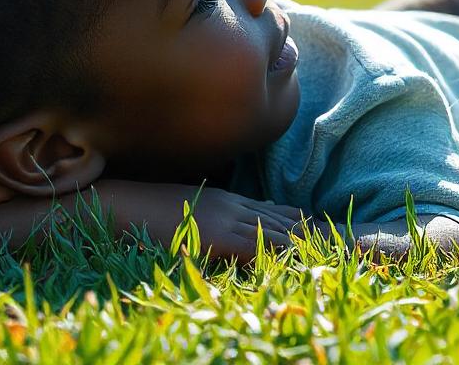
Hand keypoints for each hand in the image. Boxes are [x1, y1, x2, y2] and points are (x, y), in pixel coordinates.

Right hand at [94, 181, 307, 261]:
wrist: (121, 204)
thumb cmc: (145, 212)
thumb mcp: (184, 211)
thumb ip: (206, 218)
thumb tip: (215, 233)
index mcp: (224, 199)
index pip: (271, 209)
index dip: (295, 220)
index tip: (316, 228)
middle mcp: (231, 205)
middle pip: (280, 218)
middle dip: (307, 232)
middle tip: (337, 242)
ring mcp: (225, 219)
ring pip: (274, 231)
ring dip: (300, 243)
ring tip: (328, 253)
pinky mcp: (217, 236)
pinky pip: (256, 246)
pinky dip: (278, 253)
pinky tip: (295, 260)